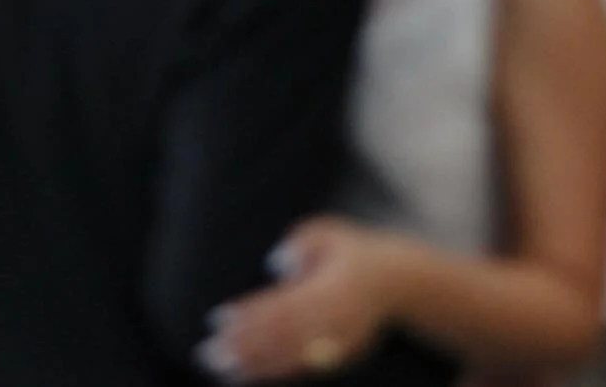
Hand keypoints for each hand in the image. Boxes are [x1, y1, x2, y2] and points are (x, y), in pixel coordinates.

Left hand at [197, 217, 399, 380]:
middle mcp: (334, 321)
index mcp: (332, 288)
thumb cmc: (353, 252)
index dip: (251, 315)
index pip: (283, 306)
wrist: (397, 284)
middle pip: (282, 337)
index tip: (218, 318)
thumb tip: (276, 264)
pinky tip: (245, 374)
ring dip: (252, 365)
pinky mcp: (338, 359)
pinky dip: (271, 372)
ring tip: (219, 366)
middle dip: (243, 346)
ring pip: (289, 358)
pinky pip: (300, 368)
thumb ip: (304, 242)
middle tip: (208, 351)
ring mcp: (338, 344)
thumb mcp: (331, 232)